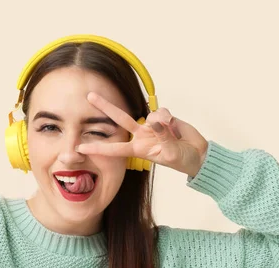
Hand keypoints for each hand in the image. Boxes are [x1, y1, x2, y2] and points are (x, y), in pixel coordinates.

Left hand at [76, 92, 208, 176]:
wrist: (198, 154)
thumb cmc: (181, 160)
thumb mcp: (170, 153)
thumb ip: (162, 136)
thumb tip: (154, 119)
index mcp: (139, 149)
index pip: (115, 148)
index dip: (98, 147)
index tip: (81, 147)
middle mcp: (142, 135)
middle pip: (120, 119)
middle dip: (105, 107)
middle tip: (89, 96)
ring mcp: (152, 125)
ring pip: (148, 114)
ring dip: (162, 124)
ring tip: (174, 136)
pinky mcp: (164, 117)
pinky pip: (163, 112)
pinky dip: (170, 120)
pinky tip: (176, 128)